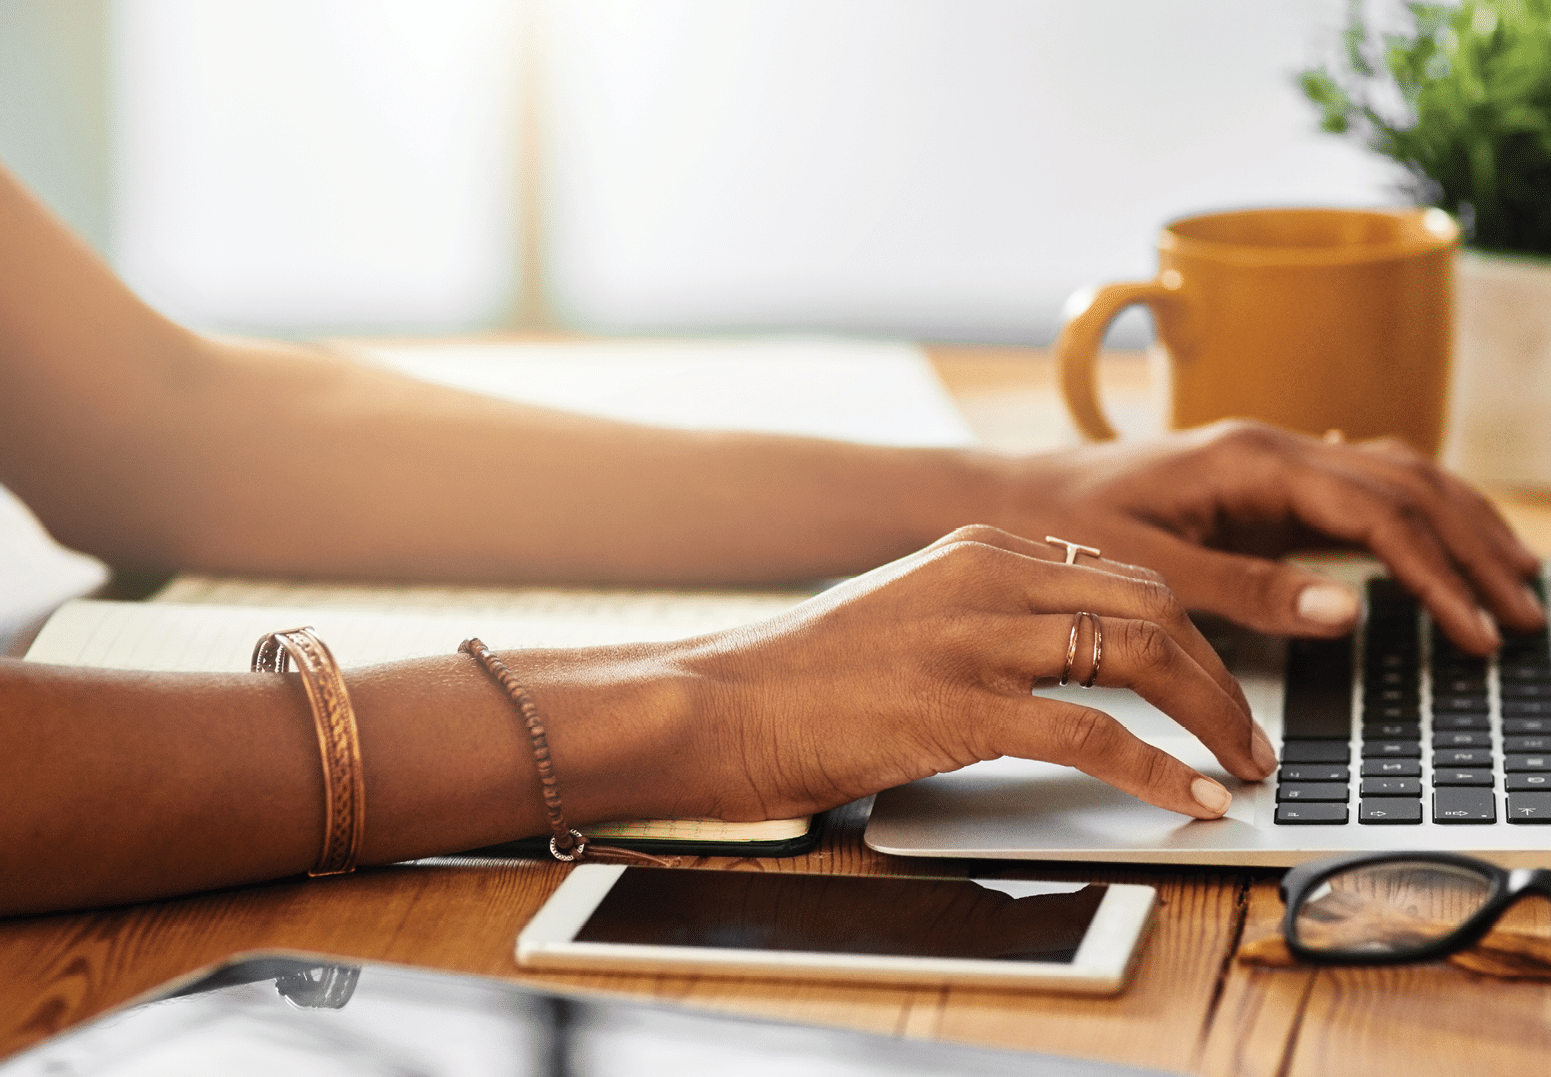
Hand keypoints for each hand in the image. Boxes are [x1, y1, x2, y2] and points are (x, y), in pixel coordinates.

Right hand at [660, 525, 1277, 822]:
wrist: (717, 702)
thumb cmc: (803, 675)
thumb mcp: (908, 616)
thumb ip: (984, 618)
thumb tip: (1063, 661)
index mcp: (978, 549)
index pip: (1123, 576)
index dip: (1192, 632)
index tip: (1221, 681)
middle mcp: (987, 576)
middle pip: (1151, 606)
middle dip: (1222, 674)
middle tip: (1250, 733)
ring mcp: (974, 637)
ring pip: (1141, 656)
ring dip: (1212, 717)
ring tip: (1242, 766)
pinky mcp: (958, 705)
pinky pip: (1092, 735)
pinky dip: (1159, 770)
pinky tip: (1190, 798)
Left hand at [992, 421, 1544, 653]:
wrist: (1010, 500)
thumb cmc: (1062, 528)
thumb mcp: (1148, 569)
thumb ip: (1247, 590)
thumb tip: (1351, 610)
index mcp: (1249, 461)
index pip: (1378, 512)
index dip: (1439, 573)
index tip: (1480, 631)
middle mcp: (1271, 449)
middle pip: (1408, 485)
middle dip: (1475, 547)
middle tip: (1528, 613)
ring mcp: (1270, 464)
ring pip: (1396, 478)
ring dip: (1460, 526)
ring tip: (1516, 578)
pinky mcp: (1260, 487)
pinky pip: (1360, 491)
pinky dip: (1415, 517)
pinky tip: (1444, 544)